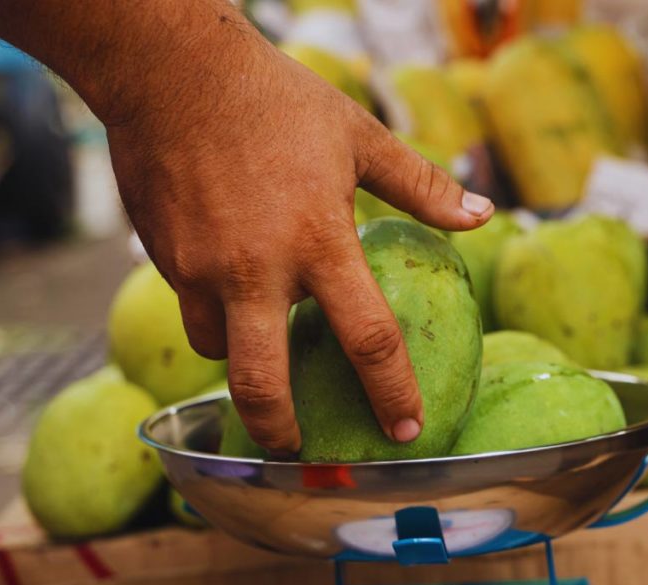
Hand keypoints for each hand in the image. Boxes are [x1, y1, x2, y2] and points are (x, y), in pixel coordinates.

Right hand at [108, 36, 492, 453]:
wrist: (173, 70)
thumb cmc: (278, 100)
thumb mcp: (361, 136)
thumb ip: (423, 187)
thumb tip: (483, 215)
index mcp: (320, 241)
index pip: (368, 338)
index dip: (392, 393)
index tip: (406, 429)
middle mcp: (257, 270)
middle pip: (263, 385)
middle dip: (282, 434)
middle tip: (300, 452)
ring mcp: (201, 270)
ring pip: (218, 352)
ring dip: (243, 363)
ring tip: (262, 350)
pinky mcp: (163, 260)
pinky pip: (190, 309)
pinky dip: (213, 314)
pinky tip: (229, 287)